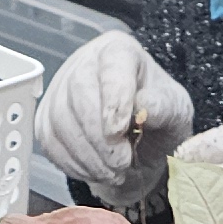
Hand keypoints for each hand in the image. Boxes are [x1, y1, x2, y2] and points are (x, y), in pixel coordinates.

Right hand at [36, 31, 192, 202]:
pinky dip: (73, 163)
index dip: (114, 97)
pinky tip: (96, 171)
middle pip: (79, 91)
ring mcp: (60, 90)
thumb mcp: (175, 111)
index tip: (119, 130)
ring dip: (87, 155)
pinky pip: (50, 141)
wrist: (141, 146)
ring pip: (60, 119)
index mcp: (120, 51)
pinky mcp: (47, 119)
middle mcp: (85, 63)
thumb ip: (164, 106)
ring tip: (114, 172)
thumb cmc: (158, 120)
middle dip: (99, 135)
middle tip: (122, 162)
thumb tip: (144, 106)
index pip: (112, 64)